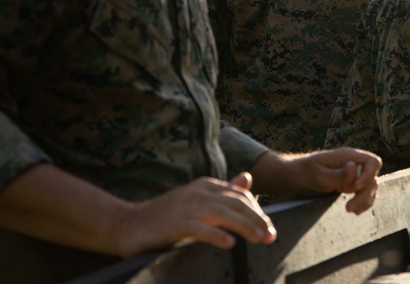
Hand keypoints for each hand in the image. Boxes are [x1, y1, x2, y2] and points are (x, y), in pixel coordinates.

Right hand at [114, 173, 274, 256]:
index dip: (258, 211)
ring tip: (260, 239)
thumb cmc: (166, 216)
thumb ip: (222, 192)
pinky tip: (230, 243)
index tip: (270, 228)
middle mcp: (198, 192)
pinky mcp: (173, 224)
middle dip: (257, 219)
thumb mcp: (197, 201)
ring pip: (223, 214)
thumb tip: (247, 178)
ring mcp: (185, 207)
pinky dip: (216, 235)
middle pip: (236, 203)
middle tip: (271, 236)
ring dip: (245, 227)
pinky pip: (199, 228)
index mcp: (206, 186)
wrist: (126, 224)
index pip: (241, 196)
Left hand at [251, 148, 381, 213]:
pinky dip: (362, 204)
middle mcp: (352, 164)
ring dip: (365, 201)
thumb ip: (338, 174)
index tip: (355, 188)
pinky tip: (353, 211)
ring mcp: (351, 176)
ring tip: (350, 211)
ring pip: (370, 187)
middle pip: (373, 177)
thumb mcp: (318, 175)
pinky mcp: (347, 186)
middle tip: (349, 208)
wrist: (289, 179)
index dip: (369, 175)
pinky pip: (362, 194)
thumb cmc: (301, 173)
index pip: (372, 162)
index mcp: (347, 156)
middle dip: (365, 194)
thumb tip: (355, 168)